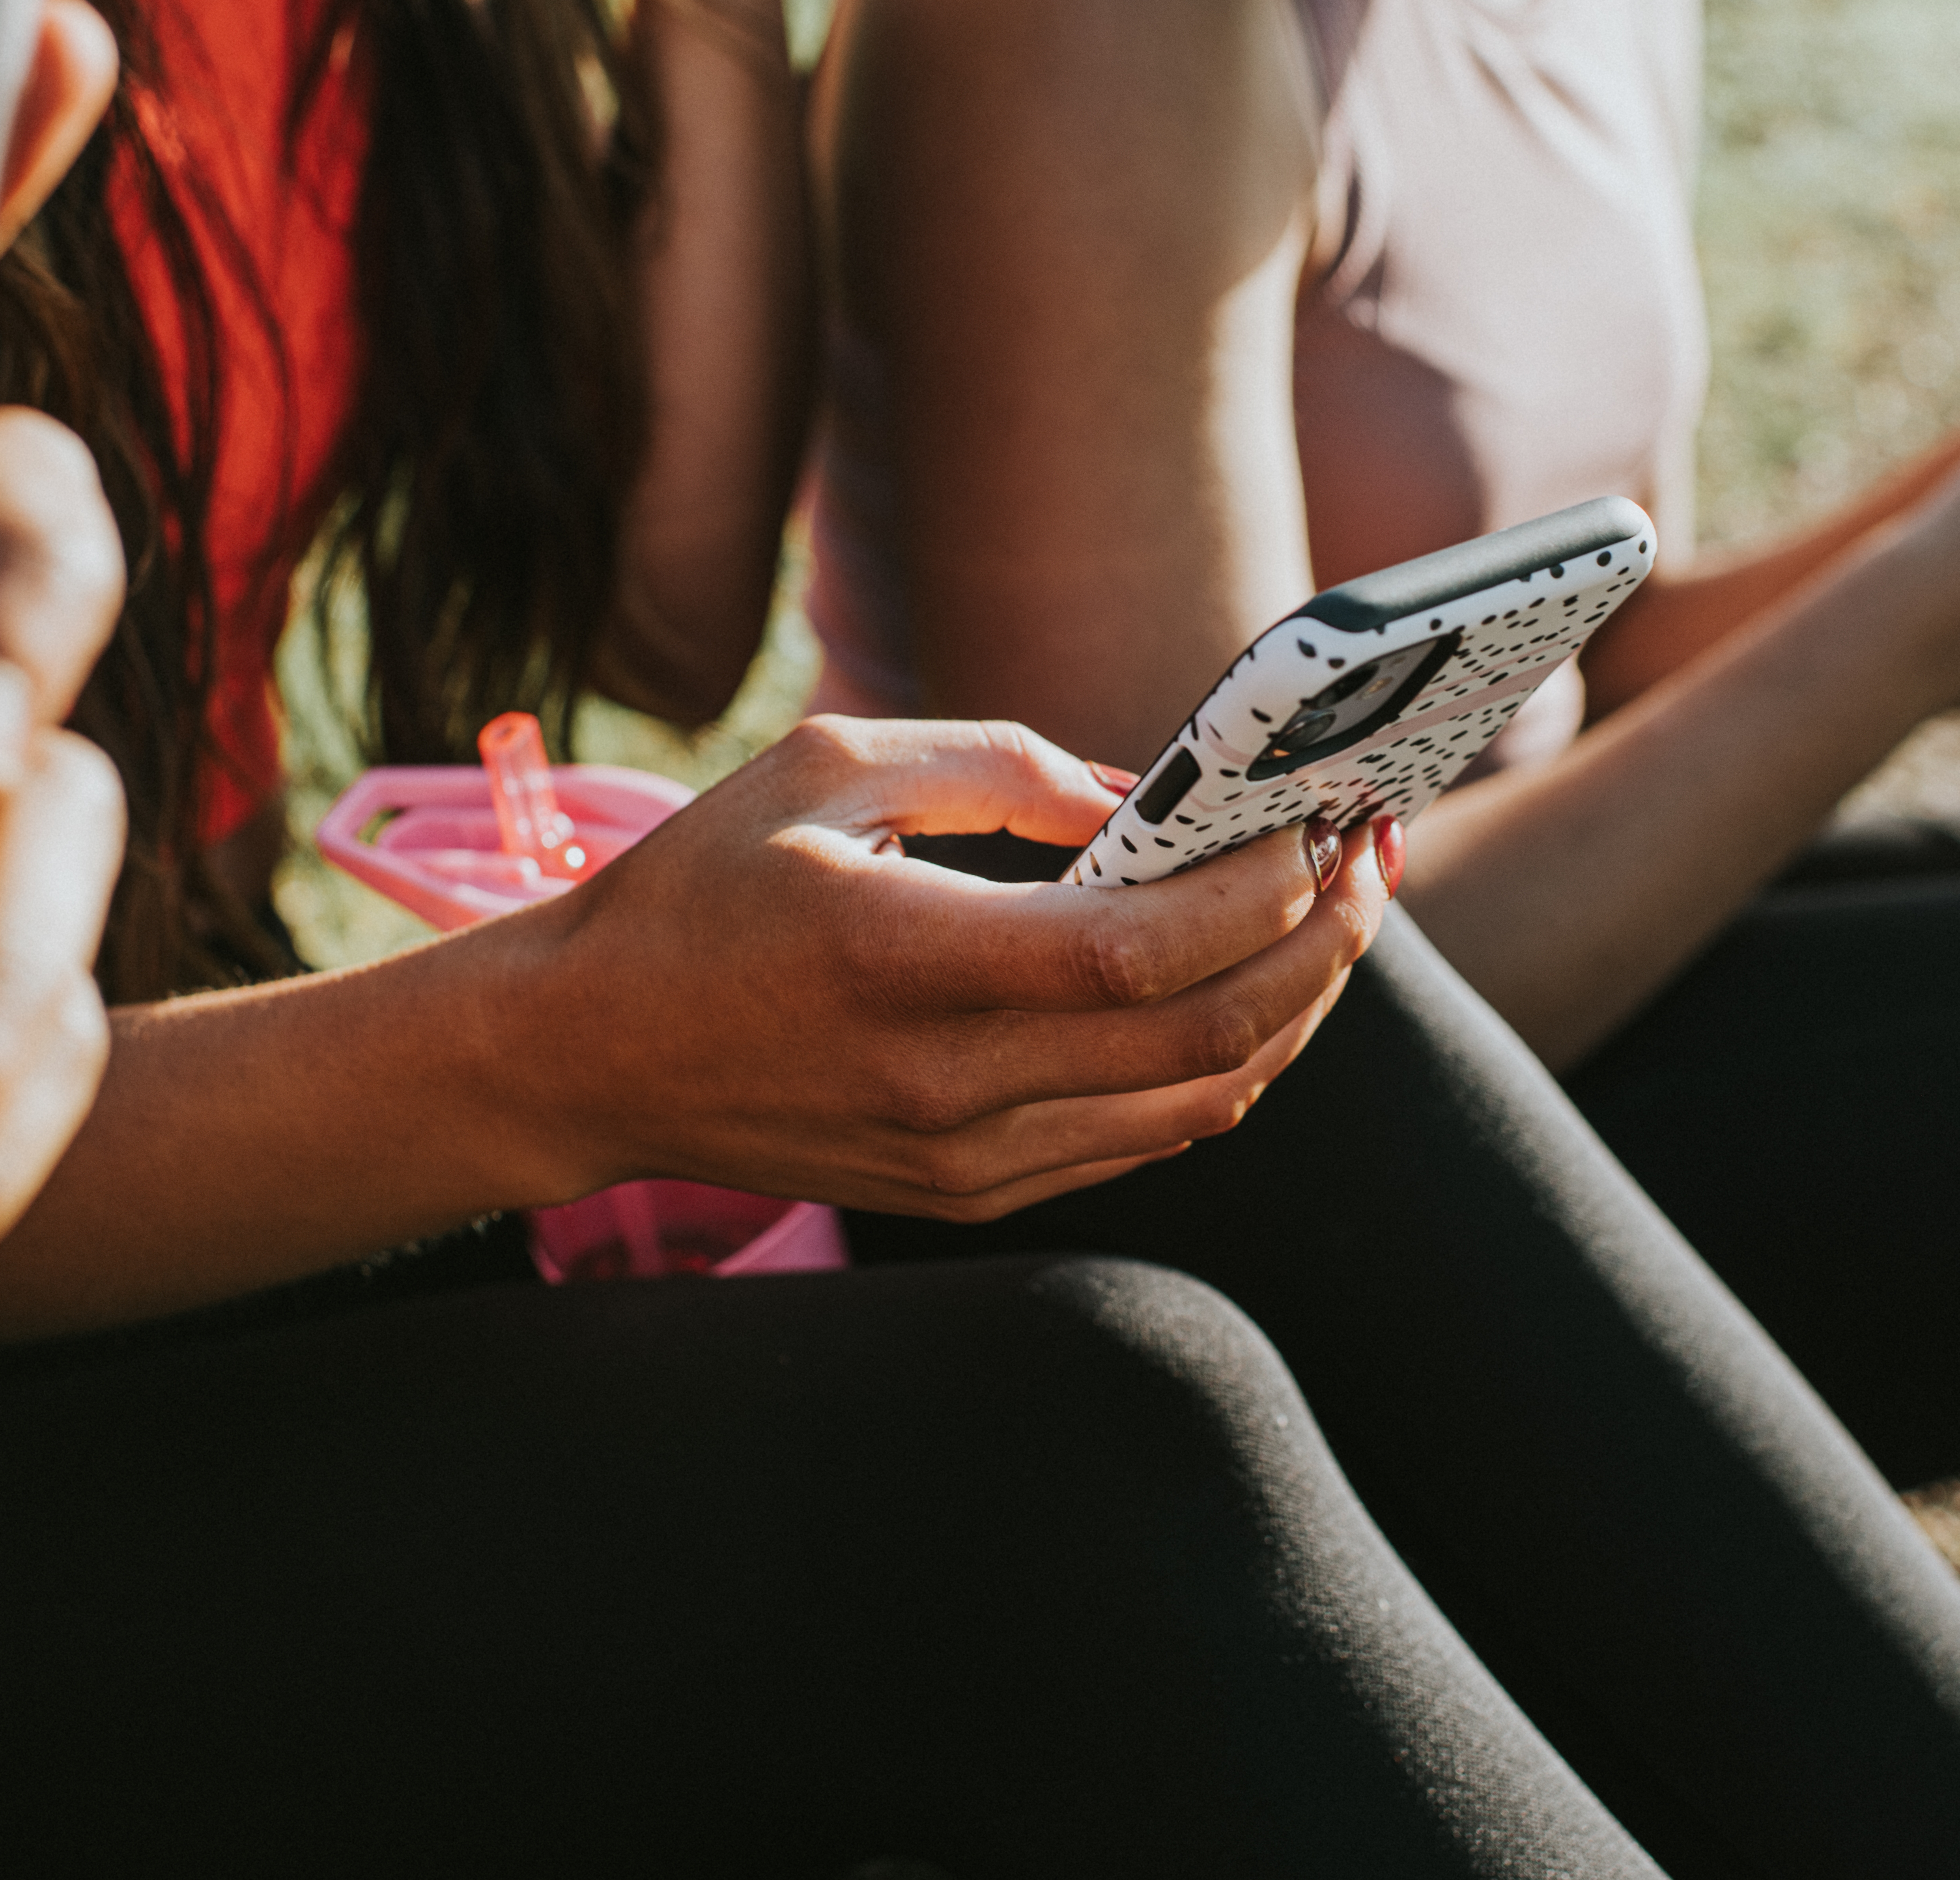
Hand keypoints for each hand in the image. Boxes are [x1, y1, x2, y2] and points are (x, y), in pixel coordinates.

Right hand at [510, 717, 1395, 1222]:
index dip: (1262, 893)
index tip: (1321, 825)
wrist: (592, 1051)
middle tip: (1367, 863)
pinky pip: (1144, 1139)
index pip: (1142, 953)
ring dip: (1291, 1010)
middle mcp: (946, 1081)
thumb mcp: (831, 768)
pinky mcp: (969, 1192)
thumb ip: (1005, 767)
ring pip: (1199, 1103)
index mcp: (906, 959)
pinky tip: (1241, 989)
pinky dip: (1220, 1064)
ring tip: (1330, 923)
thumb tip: (1152, 794)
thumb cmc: (702, 889)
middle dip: (1321, 947)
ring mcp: (963, 1157)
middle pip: (1204, 1037)